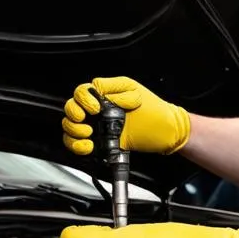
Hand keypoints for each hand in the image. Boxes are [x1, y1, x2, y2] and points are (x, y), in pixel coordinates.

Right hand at [61, 77, 189, 156]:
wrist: (167, 135)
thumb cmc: (156, 113)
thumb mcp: (138, 94)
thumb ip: (117, 91)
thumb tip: (100, 94)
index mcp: (106, 94)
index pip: (82, 92)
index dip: (84, 100)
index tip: (96, 108)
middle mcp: (99, 110)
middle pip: (71, 109)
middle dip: (75, 116)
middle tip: (87, 121)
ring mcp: (98, 127)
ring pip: (71, 128)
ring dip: (74, 132)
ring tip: (89, 135)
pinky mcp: (100, 142)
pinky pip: (79, 145)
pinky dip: (78, 146)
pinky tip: (88, 145)